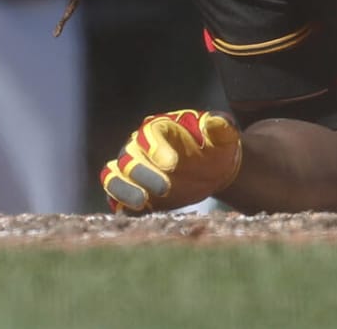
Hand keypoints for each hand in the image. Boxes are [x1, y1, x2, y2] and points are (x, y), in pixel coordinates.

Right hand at [100, 110, 242, 214]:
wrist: (212, 168)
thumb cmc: (216, 147)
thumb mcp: (223, 135)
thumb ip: (220, 127)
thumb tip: (216, 121)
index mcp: (160, 128)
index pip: (150, 134)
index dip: (158, 149)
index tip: (173, 164)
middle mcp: (139, 147)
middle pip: (129, 158)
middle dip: (143, 174)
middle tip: (164, 188)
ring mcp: (132, 170)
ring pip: (113, 176)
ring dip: (123, 190)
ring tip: (141, 203)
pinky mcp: (131, 191)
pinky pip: (115, 198)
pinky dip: (121, 206)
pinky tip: (136, 215)